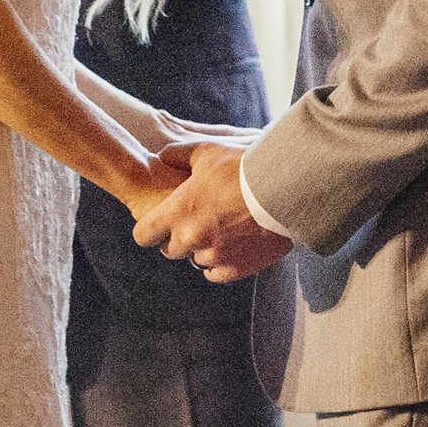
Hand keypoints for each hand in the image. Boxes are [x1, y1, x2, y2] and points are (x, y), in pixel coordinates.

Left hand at [132, 139, 290, 283]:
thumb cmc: (243, 167)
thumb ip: (179, 155)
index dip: (149, 229)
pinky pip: (216, 274)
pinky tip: (228, 248)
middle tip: (196, 222)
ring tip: (221, 229)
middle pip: (169, 250)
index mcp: (177, 213)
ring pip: (196, 261)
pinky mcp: (237, 268)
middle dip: (178, 238)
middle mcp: (191, 239)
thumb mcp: (208, 152)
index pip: (143, 235)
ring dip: (203, 249)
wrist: (284, 189)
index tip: (158, 224)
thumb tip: (163, 157)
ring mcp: (214, 256)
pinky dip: (219, 264)